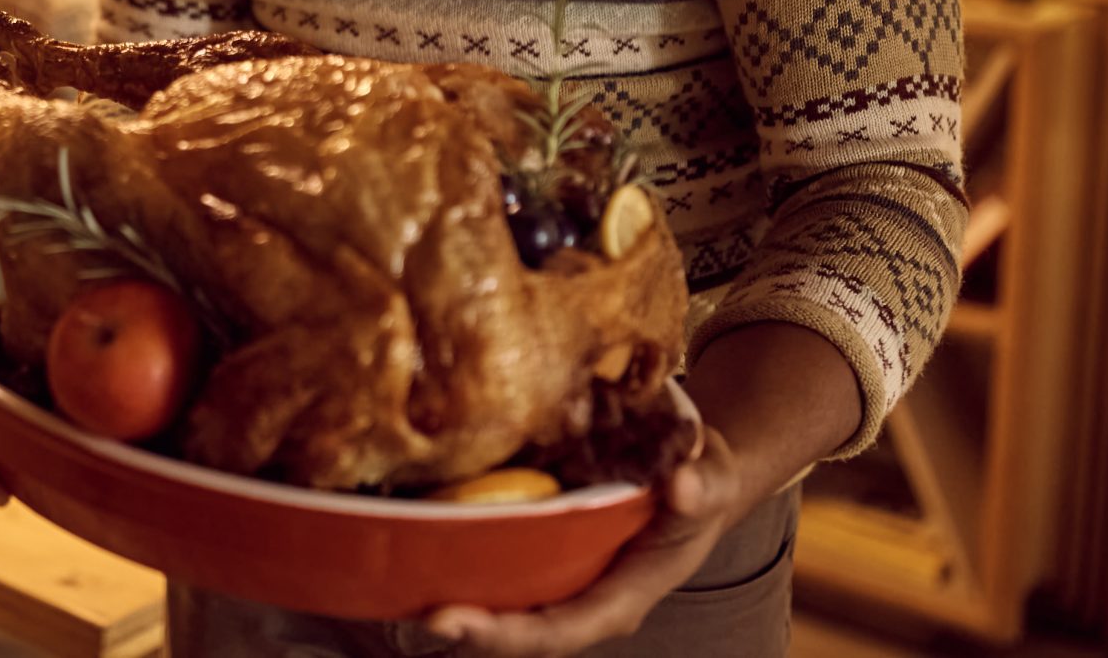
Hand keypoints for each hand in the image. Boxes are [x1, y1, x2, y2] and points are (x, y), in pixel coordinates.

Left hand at [426, 425, 749, 655]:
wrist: (696, 472)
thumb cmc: (704, 481)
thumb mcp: (713, 480)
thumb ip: (702, 486)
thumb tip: (682, 484)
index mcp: (622, 596)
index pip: (558, 631)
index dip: (505, 634)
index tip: (451, 622)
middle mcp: (584, 595)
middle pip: (518, 628)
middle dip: (467, 624)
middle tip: (410, 608)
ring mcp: (562, 575)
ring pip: (503, 598)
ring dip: (453, 589)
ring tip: (394, 575)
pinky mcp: (544, 548)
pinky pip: (501, 561)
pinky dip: (461, 552)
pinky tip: (416, 532)